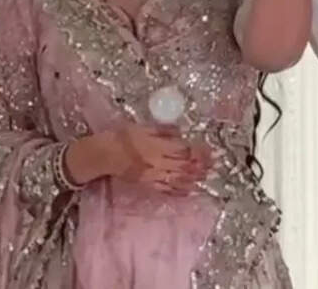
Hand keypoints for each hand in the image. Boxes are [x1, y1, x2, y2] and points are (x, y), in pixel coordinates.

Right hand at [67, 124, 208, 195]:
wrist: (103, 155)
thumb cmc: (122, 137)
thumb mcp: (142, 127)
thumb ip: (162, 130)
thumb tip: (179, 132)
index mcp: (157, 145)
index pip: (183, 149)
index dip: (198, 151)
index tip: (208, 150)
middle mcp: (157, 161)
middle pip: (183, 165)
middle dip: (200, 166)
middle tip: (214, 165)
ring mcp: (153, 175)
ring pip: (177, 179)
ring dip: (194, 179)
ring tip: (206, 178)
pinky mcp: (147, 184)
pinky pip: (165, 189)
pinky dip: (179, 191)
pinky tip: (190, 191)